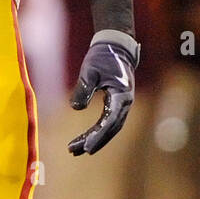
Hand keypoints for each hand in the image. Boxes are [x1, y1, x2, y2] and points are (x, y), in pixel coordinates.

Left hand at [68, 32, 138, 155]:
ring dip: (94, 139)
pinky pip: (108, 122)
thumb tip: (76, 108)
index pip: (110, 120)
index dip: (98, 135)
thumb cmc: (103, 56)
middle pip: (111, 128)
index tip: (86, 147)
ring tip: (74, 149)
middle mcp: (125, 103)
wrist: (116, 47)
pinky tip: (84, 139)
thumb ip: (83, 88)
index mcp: (122, 94)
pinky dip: (97, 131)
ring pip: (110, 127)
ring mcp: (122, 104)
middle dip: (94, 141)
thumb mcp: (90, 70)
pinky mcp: (117, 103)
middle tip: (75, 151)